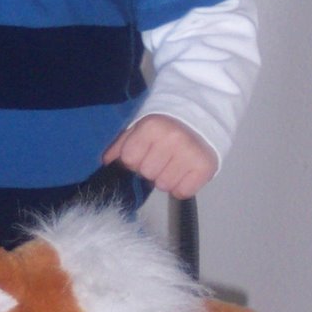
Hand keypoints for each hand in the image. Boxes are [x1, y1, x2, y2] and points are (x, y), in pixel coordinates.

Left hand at [103, 115, 217, 198]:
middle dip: (151, 170)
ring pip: (164, 185)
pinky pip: (183, 192)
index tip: (145, 152)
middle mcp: (172, 139)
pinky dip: (182, 187)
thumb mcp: (140, 128)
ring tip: (174, 164)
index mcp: (152, 127)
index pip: (129, 159)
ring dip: (167, 179)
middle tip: (162, 158)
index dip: (135, 160)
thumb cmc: (165, 126)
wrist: (202, 119)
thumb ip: (121, 144)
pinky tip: (185, 172)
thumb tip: (107, 162)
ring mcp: (190, 153)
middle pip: (147, 173)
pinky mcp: (205, 167)